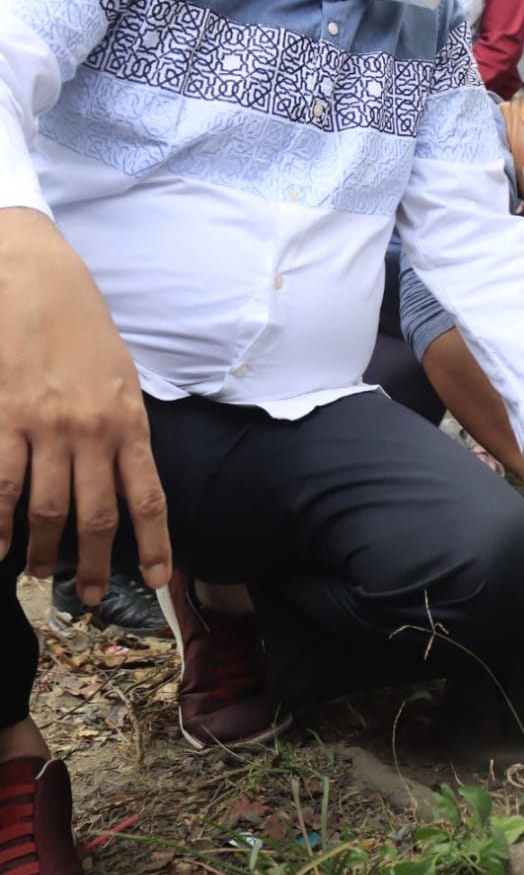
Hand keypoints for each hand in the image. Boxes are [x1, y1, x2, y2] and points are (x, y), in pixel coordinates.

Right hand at [0, 210, 170, 602]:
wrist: (37, 278)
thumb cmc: (81, 326)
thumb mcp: (121, 375)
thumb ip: (124, 426)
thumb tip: (126, 473)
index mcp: (129, 420)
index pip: (147, 496)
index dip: (154, 544)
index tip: (158, 579)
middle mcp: (92, 430)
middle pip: (97, 515)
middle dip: (94, 563)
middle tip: (87, 596)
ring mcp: (46, 426)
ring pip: (47, 508)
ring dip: (43, 550)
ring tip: (40, 573)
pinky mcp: (5, 416)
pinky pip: (0, 483)